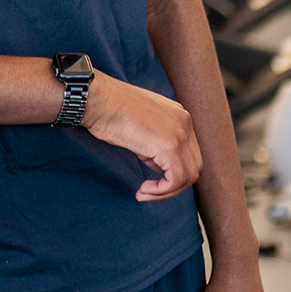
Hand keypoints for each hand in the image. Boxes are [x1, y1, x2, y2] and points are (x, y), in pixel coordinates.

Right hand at [81, 72, 200, 200]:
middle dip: (173, 185)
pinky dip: (161, 191)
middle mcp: (184, 122)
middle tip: (148, 191)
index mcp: (179, 115)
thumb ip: (156, 144)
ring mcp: (180, 133)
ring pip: (188, 176)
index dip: (172, 172)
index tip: (150, 181)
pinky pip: (176, 180)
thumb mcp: (141, 126)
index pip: (189, 153)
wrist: (97, 99)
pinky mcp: (169, 146)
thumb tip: (159, 166)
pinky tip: (142, 190)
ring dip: (166, 191)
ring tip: (143, 192)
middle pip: (193, 166)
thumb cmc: (108, 111)